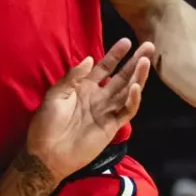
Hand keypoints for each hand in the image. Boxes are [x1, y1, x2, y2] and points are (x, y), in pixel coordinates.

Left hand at [27, 38, 153, 179]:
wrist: (47, 152)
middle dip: (135, 62)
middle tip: (149, 46)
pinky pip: (126, 110)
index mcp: (83, 88)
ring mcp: (106, 111)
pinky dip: (133, 99)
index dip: (114, 55)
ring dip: (138, 76)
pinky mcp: (112, 126)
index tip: (126, 42)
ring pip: (127, 91)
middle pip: (121, 76)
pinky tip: (136, 87)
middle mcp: (98, 97)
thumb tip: (91, 58)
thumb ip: (73, 77)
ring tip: (146, 61)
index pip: (103, 68)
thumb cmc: (46, 123)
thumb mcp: (55, 95)